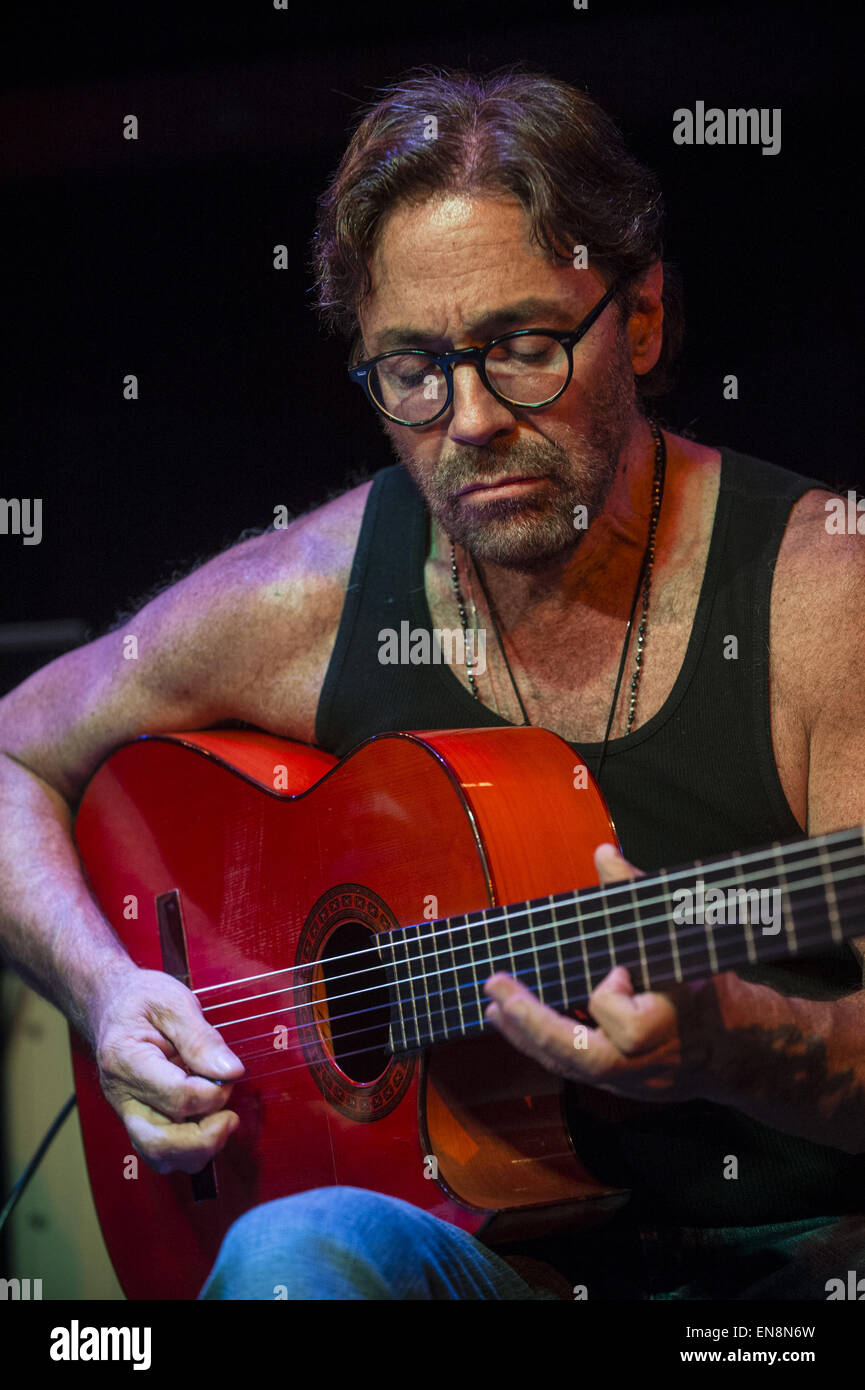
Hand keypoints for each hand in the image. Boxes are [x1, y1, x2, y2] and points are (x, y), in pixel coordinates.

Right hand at [91, 963, 245, 1173]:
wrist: (112, 1004)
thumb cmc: (142, 999)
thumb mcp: (174, 1002)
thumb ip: (202, 1039)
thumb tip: (232, 1072)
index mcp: (126, 1060)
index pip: (176, 1096)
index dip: (213, 1092)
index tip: (231, 1074)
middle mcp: (121, 1095)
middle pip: (160, 1142)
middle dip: (205, 1138)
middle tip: (231, 1116)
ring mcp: (126, 1112)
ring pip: (159, 1156)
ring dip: (198, 1149)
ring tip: (222, 1121)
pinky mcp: (137, 1120)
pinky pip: (161, 1152)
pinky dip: (188, 1148)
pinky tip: (208, 1124)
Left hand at [483, 843, 712, 1102]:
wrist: (738, 1048)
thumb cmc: (705, 984)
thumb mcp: (678, 935)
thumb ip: (637, 895)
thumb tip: (604, 852)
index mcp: (666, 1026)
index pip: (620, 1017)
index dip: (611, 994)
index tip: (619, 971)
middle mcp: (643, 1063)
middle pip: (579, 1054)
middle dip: (532, 1022)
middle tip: (495, 986)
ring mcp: (627, 1081)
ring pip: (568, 1065)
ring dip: (524, 1034)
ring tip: (493, 1006)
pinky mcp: (616, 1086)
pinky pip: (570, 1068)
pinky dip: (539, 1044)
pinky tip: (509, 1021)